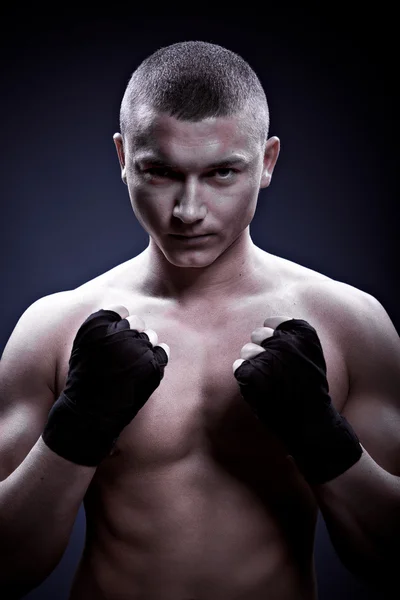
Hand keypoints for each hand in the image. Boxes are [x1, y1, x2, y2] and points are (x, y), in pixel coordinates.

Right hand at [42, 307, 169, 465]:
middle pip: (137, 322)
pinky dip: (156, 358)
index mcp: (98, 325)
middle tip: (120, 357)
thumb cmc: (84, 379)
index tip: (112, 340)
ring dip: (143, 347)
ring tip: (128, 368)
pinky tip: (143, 370)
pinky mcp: (152, 366)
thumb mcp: (82, 346)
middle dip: (131, 335)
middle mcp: (119, 333)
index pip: (121, 310)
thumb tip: (127, 313)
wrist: (89, 414)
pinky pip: (162, 351)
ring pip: (150, 336)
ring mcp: (137, 349)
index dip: (118, 324)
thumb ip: (102, 326)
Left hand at [233, 317, 362, 483]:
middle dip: (262, 349)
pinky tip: (261, 390)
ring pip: (247, 350)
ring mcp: (267, 357)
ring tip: (270, 382)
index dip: (274, 336)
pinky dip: (246, 378)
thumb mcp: (312, 358)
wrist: (311, 423)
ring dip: (253, 363)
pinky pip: (239, 367)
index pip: (274, 321)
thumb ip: (293, 338)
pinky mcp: (251, 374)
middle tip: (275, 370)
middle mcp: (285, 341)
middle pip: (258, 334)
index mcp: (303, 334)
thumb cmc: (310, 389)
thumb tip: (267, 324)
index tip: (282, 352)